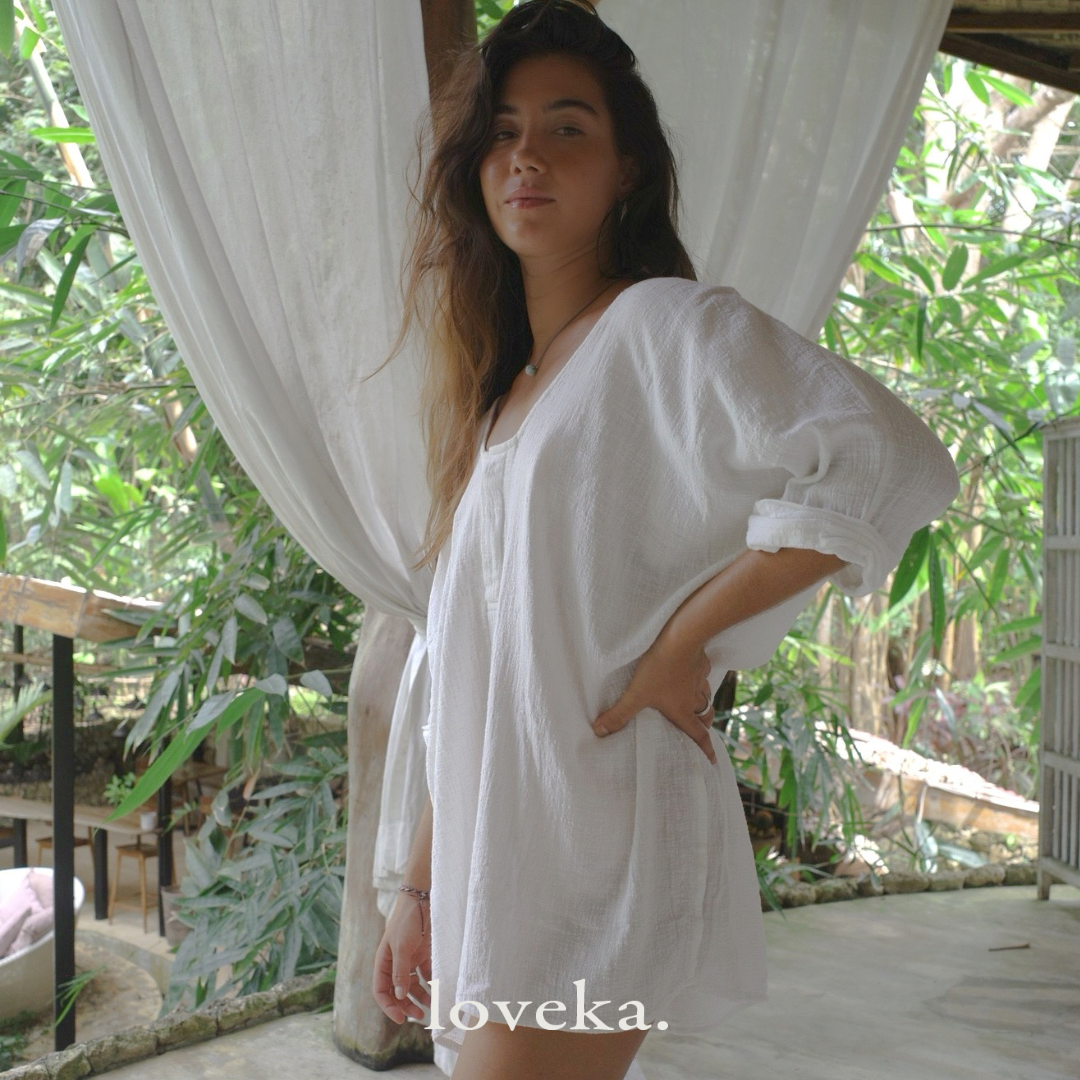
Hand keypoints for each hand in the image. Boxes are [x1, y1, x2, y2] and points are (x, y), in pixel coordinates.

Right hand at [372, 891, 431, 1024]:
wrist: (421, 899)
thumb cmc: (406, 921)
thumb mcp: (402, 946)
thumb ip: (400, 972)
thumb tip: (400, 996)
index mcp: (383, 962)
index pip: (381, 990)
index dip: (388, 1006)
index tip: (400, 1018)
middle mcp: (395, 964)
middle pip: (397, 992)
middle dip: (405, 1005)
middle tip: (418, 1015)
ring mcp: (409, 960)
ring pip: (412, 986)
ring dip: (420, 997)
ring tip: (431, 1005)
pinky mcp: (423, 955)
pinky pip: (426, 975)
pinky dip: (431, 984)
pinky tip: (438, 990)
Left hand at [592, 625, 717, 763]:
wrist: (681, 638)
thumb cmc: (659, 669)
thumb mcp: (635, 694)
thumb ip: (619, 714)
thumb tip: (599, 731)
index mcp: (682, 710)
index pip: (698, 734)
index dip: (706, 749)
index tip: (712, 760)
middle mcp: (694, 697)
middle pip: (705, 715)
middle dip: (704, 724)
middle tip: (701, 728)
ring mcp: (699, 679)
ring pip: (706, 696)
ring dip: (702, 702)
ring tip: (696, 703)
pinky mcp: (700, 662)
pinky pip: (703, 674)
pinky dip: (699, 678)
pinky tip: (691, 671)